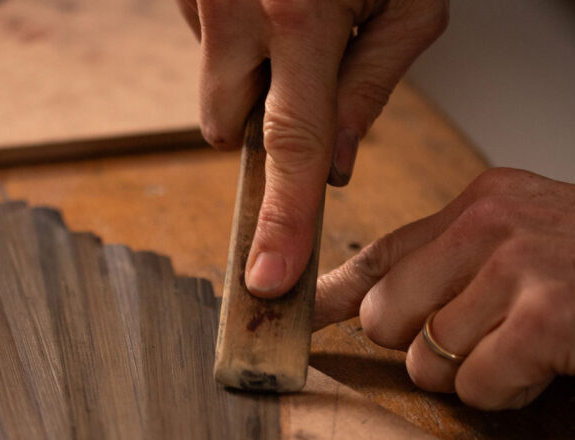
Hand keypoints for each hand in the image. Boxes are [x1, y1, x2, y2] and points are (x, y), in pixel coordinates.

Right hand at [175, 0, 448, 296]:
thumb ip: (373, 83)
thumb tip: (337, 166)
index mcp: (298, 11)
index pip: (292, 146)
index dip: (282, 219)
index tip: (268, 277)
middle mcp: (235, 6)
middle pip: (228, 130)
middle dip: (263, 124)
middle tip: (310, 71)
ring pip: (213, 85)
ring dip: (250, 72)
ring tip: (297, 12)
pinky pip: (202, 39)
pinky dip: (235, 32)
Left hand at [313, 168, 574, 408]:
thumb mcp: (531, 239)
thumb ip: (454, 264)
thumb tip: (368, 305)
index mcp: (481, 204)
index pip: (376, 254)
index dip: (327, 297)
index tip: (289, 318)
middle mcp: (488, 227)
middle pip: (384, 317)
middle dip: (420, 351)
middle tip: (484, 345)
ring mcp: (515, 270)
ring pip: (427, 359)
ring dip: (472, 377)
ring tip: (531, 353)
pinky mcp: (544, 320)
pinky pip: (478, 388)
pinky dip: (509, 396)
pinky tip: (552, 370)